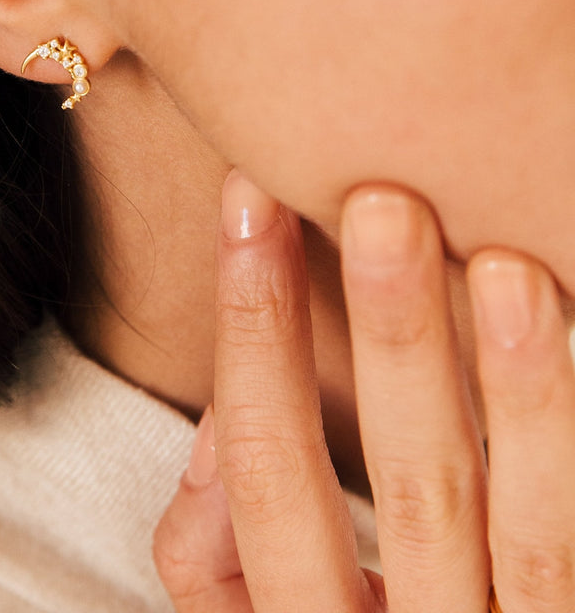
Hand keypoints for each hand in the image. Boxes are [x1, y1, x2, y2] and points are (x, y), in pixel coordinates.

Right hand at [154, 174, 574, 611]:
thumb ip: (211, 550)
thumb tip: (223, 415)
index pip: (263, 471)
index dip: (252, 330)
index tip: (250, 200)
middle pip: (410, 490)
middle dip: (390, 340)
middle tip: (381, 204)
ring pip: (535, 529)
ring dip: (519, 394)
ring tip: (504, 268)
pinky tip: (571, 327)